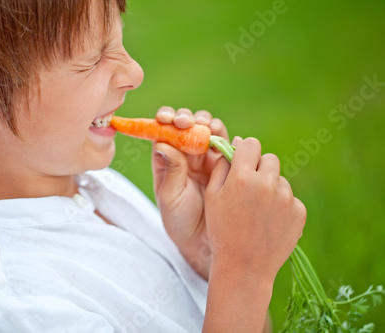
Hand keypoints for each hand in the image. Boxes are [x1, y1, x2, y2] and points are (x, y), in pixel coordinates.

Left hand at [151, 106, 229, 279]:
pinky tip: (227, 140)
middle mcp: (186, 154)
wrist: (204, 241)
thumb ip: (170, 172)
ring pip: (208, 131)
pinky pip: (228, 146)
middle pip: (186, 125)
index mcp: (166, 159)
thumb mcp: (170, 197)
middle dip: (186, 118)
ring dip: (208, 124)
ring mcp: (207, 157)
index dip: (164, 120)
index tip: (165, 119)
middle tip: (186, 122)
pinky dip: (228, 138)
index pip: (163, 131)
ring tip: (208, 128)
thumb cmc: (180, 220)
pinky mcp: (226, 164)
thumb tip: (162, 144)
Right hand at [205, 137, 305, 280]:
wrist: (244, 266)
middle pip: (269, 159)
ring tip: (258, 211)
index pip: (251, 144)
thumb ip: (221, 167)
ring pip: (280, 179)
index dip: (245, 152)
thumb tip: (236, 143)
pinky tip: (269, 222)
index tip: (242, 162)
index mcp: (241, 177)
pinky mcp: (299, 212)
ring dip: (271, 188)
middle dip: (259, 168)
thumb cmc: (222, 230)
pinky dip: (282, 206)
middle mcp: (266, 183)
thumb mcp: (212, 197)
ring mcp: (286, 198)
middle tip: (249, 189)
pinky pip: (291, 198)